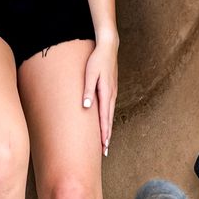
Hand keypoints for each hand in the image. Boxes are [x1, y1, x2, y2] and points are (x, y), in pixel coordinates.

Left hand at [82, 39, 117, 154]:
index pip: (105, 118)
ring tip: (105, 141)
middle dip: (107, 136)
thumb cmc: (97, 59)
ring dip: (108, 128)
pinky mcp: (111, 88)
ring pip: (110, 114)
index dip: (104, 133)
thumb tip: (86, 107)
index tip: (104, 147)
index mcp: (106, 93)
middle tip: (105, 151)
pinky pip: (110, 108)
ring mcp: (113, 92)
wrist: (109, 47)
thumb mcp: (90, 73)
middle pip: (109, 120)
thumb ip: (88, 90)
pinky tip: (106, 122)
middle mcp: (111, 95)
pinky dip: (108, 118)